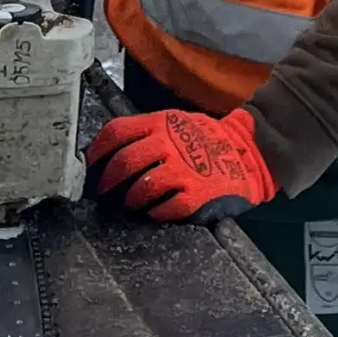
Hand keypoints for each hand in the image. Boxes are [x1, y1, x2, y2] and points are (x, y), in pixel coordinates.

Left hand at [86, 106, 277, 223]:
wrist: (249, 151)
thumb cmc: (207, 138)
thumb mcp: (178, 123)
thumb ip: (149, 132)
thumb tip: (111, 152)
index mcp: (161, 123)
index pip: (117, 131)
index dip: (97, 150)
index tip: (88, 164)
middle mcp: (168, 144)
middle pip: (123, 162)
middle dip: (107, 182)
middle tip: (103, 192)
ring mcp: (181, 170)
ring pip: (140, 189)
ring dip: (131, 200)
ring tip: (132, 204)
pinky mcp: (194, 194)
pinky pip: (163, 210)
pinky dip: (155, 213)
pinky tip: (157, 212)